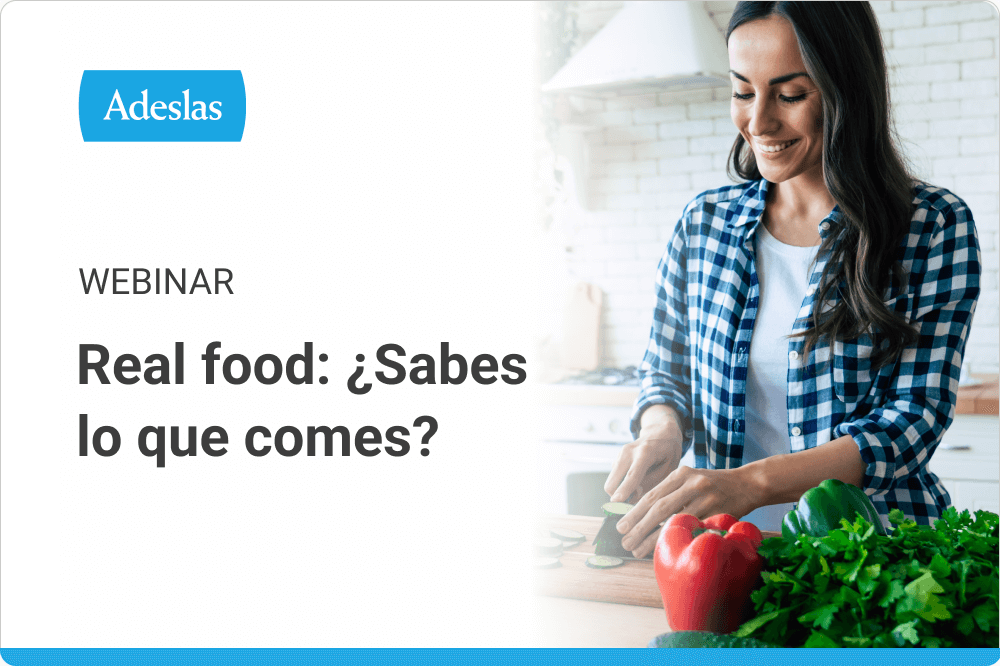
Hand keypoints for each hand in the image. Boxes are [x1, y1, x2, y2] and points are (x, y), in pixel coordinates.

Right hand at [603, 419, 682, 505]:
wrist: (659, 433)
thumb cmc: (667, 452)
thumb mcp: (669, 468)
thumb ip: (652, 483)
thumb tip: (633, 497)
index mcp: (645, 452)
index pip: (632, 474)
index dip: (624, 489)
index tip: (617, 502)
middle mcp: (628, 452)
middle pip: (613, 481)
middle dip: (618, 497)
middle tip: (634, 505)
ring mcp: (620, 454)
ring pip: (611, 482)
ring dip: (620, 492)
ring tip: (638, 492)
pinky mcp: (616, 459)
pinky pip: (614, 479)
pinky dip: (621, 485)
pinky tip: (635, 483)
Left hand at [615, 466, 761, 557]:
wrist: (749, 483)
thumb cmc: (715, 485)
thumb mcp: (691, 478)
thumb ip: (671, 491)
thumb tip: (642, 513)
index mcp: (681, 473)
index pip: (652, 494)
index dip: (634, 512)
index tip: (621, 525)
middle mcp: (692, 483)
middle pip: (658, 507)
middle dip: (638, 526)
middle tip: (625, 540)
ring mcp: (706, 497)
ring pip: (673, 520)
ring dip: (653, 537)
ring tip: (637, 549)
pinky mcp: (719, 512)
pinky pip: (694, 528)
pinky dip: (679, 539)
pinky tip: (668, 548)